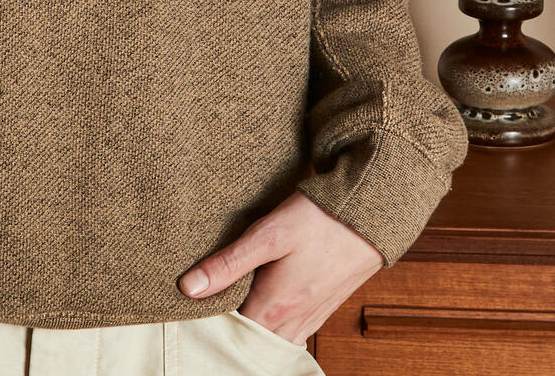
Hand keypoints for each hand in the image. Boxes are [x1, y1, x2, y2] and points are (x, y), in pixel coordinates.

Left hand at [177, 190, 383, 345]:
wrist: (366, 214)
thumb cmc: (316, 220)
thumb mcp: (267, 234)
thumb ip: (228, 263)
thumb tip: (188, 288)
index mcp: (275, 309)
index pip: (231, 333)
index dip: (210, 320)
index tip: (193, 303)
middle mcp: (294, 323)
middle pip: (252, 340)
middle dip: (231, 327)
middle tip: (210, 301)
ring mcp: (311, 319)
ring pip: (272, 338)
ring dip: (253, 325)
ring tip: (233, 299)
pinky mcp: (322, 309)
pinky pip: (292, 331)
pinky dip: (273, 324)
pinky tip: (264, 300)